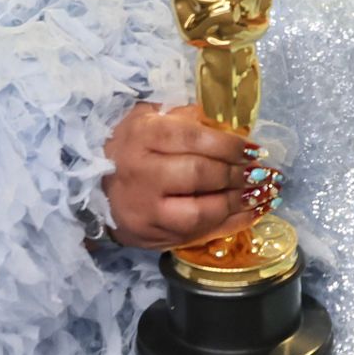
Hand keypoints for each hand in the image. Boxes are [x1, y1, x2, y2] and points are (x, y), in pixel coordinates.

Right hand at [101, 103, 275, 249]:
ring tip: (260, 194)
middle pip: (199, 175)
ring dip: (237, 203)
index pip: (192, 138)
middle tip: (260, 172)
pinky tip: (251, 214)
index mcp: (142, 136)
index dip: (228, 145)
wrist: (93, 188)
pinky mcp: (152, 236)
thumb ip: (187, 117)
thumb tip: (232, 124)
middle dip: (237, 174)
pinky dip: (230, 225)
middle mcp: (141, 174)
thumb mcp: (150, 118)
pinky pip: (199, 234)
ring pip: (200, 212)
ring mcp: (145, 210)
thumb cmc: (130, 147)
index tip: (253, 148)